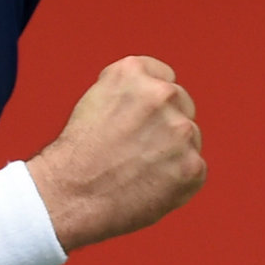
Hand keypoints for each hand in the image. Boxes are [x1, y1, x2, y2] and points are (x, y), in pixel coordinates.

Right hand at [27, 55, 205, 252]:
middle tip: (138, 146)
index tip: (142, 115)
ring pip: (189, 137)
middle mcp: (160, 94)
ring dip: (172, 150)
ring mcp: (180, 129)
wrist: (71, 193)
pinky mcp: (192, 165)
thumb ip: (131, 92)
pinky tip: (148, 185)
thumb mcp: (97, 99)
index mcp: (132, 72)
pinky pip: (193, 168)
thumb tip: (158, 98)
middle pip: (182, 102)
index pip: (163, 75)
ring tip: (137, 169)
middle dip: (166, 122)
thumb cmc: (78, 152)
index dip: (150, 99)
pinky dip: (176, 179)